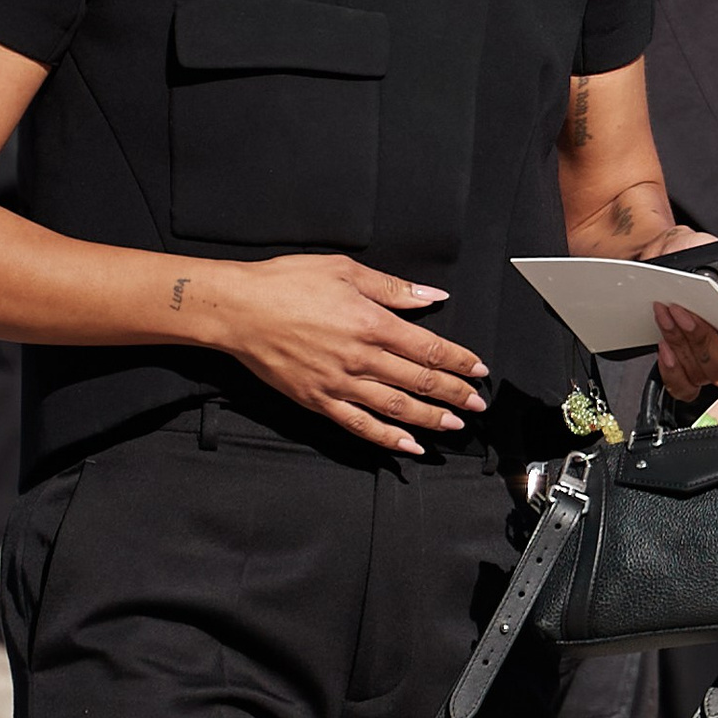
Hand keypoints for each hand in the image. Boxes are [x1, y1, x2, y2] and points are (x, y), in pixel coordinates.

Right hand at [200, 255, 490, 456]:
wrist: (238, 310)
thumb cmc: (287, 282)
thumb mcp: (344, 270)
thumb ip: (392, 288)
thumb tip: (433, 296)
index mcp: (372, 322)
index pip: (430, 348)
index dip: (459, 361)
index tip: (479, 369)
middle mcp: (361, 357)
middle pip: (420, 381)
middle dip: (455, 393)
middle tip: (478, 404)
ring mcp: (340, 384)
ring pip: (396, 407)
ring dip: (431, 419)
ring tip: (455, 425)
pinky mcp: (319, 401)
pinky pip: (360, 426)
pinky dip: (388, 439)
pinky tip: (409, 447)